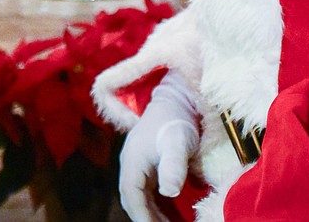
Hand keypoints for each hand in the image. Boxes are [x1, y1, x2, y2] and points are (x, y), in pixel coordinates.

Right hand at [119, 72, 199, 221]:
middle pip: (132, 198)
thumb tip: (169, 192)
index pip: (131, 195)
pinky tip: (167, 212)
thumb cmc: (176, 119)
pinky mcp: (146, 164)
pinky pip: (145, 190)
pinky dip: (154, 204)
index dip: (141, 215)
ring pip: (138, 195)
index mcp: (132, 160)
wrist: (176, 99)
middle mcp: (130, 164)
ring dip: (149, 212)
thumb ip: (173, 165)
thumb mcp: (178, 142)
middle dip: (145, 217)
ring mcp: (137, 164)